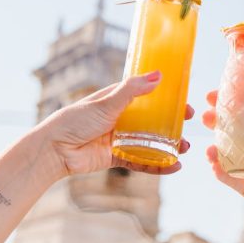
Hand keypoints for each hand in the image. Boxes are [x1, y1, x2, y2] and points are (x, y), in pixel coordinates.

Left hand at [33, 71, 192, 177]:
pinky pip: (142, 162)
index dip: (166, 99)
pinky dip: (158, 165)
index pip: (147, 96)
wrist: (55, 150)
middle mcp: (120, 119)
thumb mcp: (106, 102)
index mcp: (116, 100)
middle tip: (189, 123)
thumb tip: (159, 76)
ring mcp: (119, 139)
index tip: (183, 101)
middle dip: (172, 123)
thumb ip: (132, 90)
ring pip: (150, 142)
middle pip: (152, 120)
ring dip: (168, 146)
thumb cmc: (75, 120)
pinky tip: (173, 166)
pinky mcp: (116, 158)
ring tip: (185, 147)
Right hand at [202, 90, 243, 223]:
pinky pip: (231, 178)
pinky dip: (221, 172)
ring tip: (210, 146)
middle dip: (214, 122)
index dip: (230, 101)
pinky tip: (215, 165)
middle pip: (229, 131)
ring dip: (214, 148)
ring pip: (225, 155)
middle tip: (207, 115)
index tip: (218, 92)